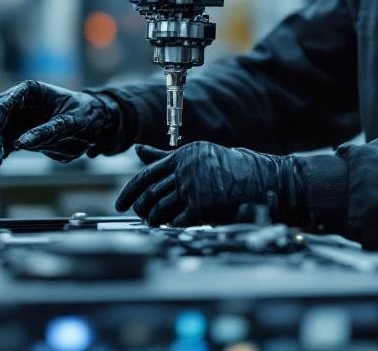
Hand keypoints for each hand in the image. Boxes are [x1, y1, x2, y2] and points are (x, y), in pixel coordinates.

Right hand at [0, 80, 122, 167]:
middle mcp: (19, 100)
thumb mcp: (71, 122)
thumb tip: (20, 143)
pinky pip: (2, 141)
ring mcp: (17, 116)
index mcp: (29, 90)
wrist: (96, 119)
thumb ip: (47, 131)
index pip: (1, 105)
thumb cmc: (85, 114)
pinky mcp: (19, 130)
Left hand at [114, 142, 307, 227]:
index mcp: (181, 156)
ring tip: (153, 225)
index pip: (146, 175)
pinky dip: (170, 226)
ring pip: (161, 207)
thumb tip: (137, 150)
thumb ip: (164, 157)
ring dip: (154, 220)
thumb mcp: (193, 157)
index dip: (128, 191)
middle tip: (138, 217)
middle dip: (141, 209)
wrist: (258, 178)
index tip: (119, 204)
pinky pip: (178, 219)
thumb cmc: (224, 167)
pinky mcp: (203, 204)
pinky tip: (169, 229)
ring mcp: (194, 186)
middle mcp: (185, 169)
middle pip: (150, 193)